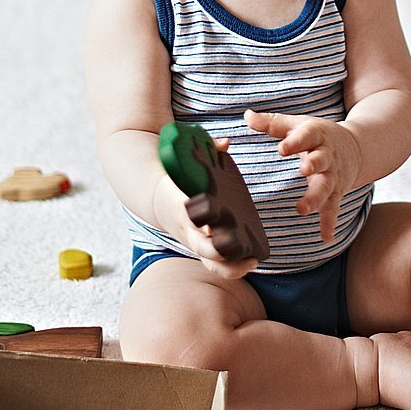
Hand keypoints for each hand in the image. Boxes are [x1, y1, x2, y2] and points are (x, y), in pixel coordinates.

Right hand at [154, 142, 257, 280]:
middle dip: (219, 250)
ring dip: (230, 266)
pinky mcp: (203, 249)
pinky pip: (217, 264)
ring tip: (253, 260)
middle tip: (240, 247)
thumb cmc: (179, 178)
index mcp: (180, 204)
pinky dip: (233, 267)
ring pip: (210, 263)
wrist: (157, 199)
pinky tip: (253, 260)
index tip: (214, 217)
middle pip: (201, 247)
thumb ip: (205, 150)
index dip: (201, 217)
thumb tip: (225, 142)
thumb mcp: (184, 161)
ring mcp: (194, 241)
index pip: (188, 214)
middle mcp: (187, 228)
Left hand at [244, 109, 360, 242]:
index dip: (295, 142)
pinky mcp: (337, 193)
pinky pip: (333, 208)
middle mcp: (327, 156)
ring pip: (327, 187)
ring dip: (316, 198)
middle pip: (321, 160)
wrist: (355, 148)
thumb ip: (272, 123)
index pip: (306, 136)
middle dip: (314, 165)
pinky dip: (330, 222)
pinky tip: (325, 237)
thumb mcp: (298, 124)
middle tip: (304, 170)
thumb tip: (247, 116)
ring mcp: (333, 176)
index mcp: (316, 135)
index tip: (282, 149)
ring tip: (302, 209)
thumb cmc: (318, 135)